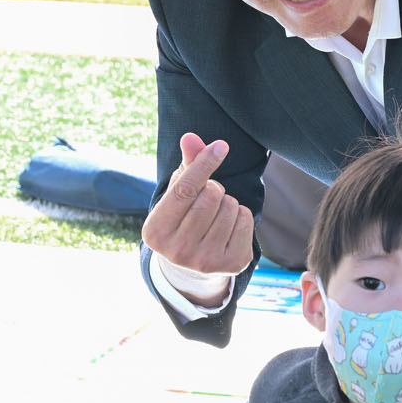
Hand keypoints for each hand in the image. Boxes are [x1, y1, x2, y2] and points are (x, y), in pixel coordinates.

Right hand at [141, 133, 254, 304]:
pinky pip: (246, 220)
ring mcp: (205, 261)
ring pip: (230, 206)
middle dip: (214, 188)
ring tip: (216, 215)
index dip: (204, 164)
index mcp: (156, 232)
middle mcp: (177, 251)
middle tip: (207, 199)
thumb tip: (190, 137)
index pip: (184, 189)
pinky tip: (228, 227)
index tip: (221, 146)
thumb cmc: (183, 218)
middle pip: (210, 196)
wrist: (193, 265)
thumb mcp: (178, 193)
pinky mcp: (231, 264)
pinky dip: (241, 215)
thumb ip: (186, 165)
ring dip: (228, 202)